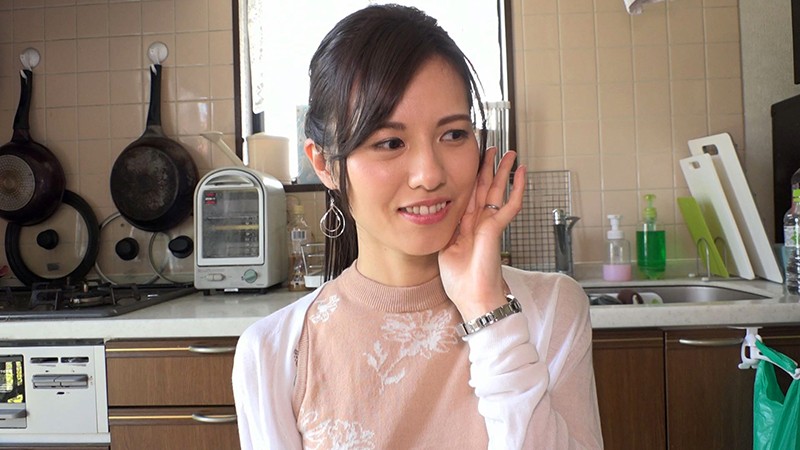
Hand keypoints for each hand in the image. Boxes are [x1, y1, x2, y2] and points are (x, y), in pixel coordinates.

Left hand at [438, 147, 525, 320]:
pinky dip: (517, 188)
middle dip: (489, 168)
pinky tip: (521, 173)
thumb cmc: (461, 284)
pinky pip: (510, 204)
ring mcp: (489, 225)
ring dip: (504, 172)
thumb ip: (447, 231)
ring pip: (499, 191)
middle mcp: (479, 223)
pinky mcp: (496, 228)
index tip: (473, 163)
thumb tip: (438, 215)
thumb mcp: (445, 251)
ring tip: (510, 154)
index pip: (468, 196)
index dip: (471, 179)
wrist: (475, 299)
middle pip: (485, 189)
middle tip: (494, 150)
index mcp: (465, 227)